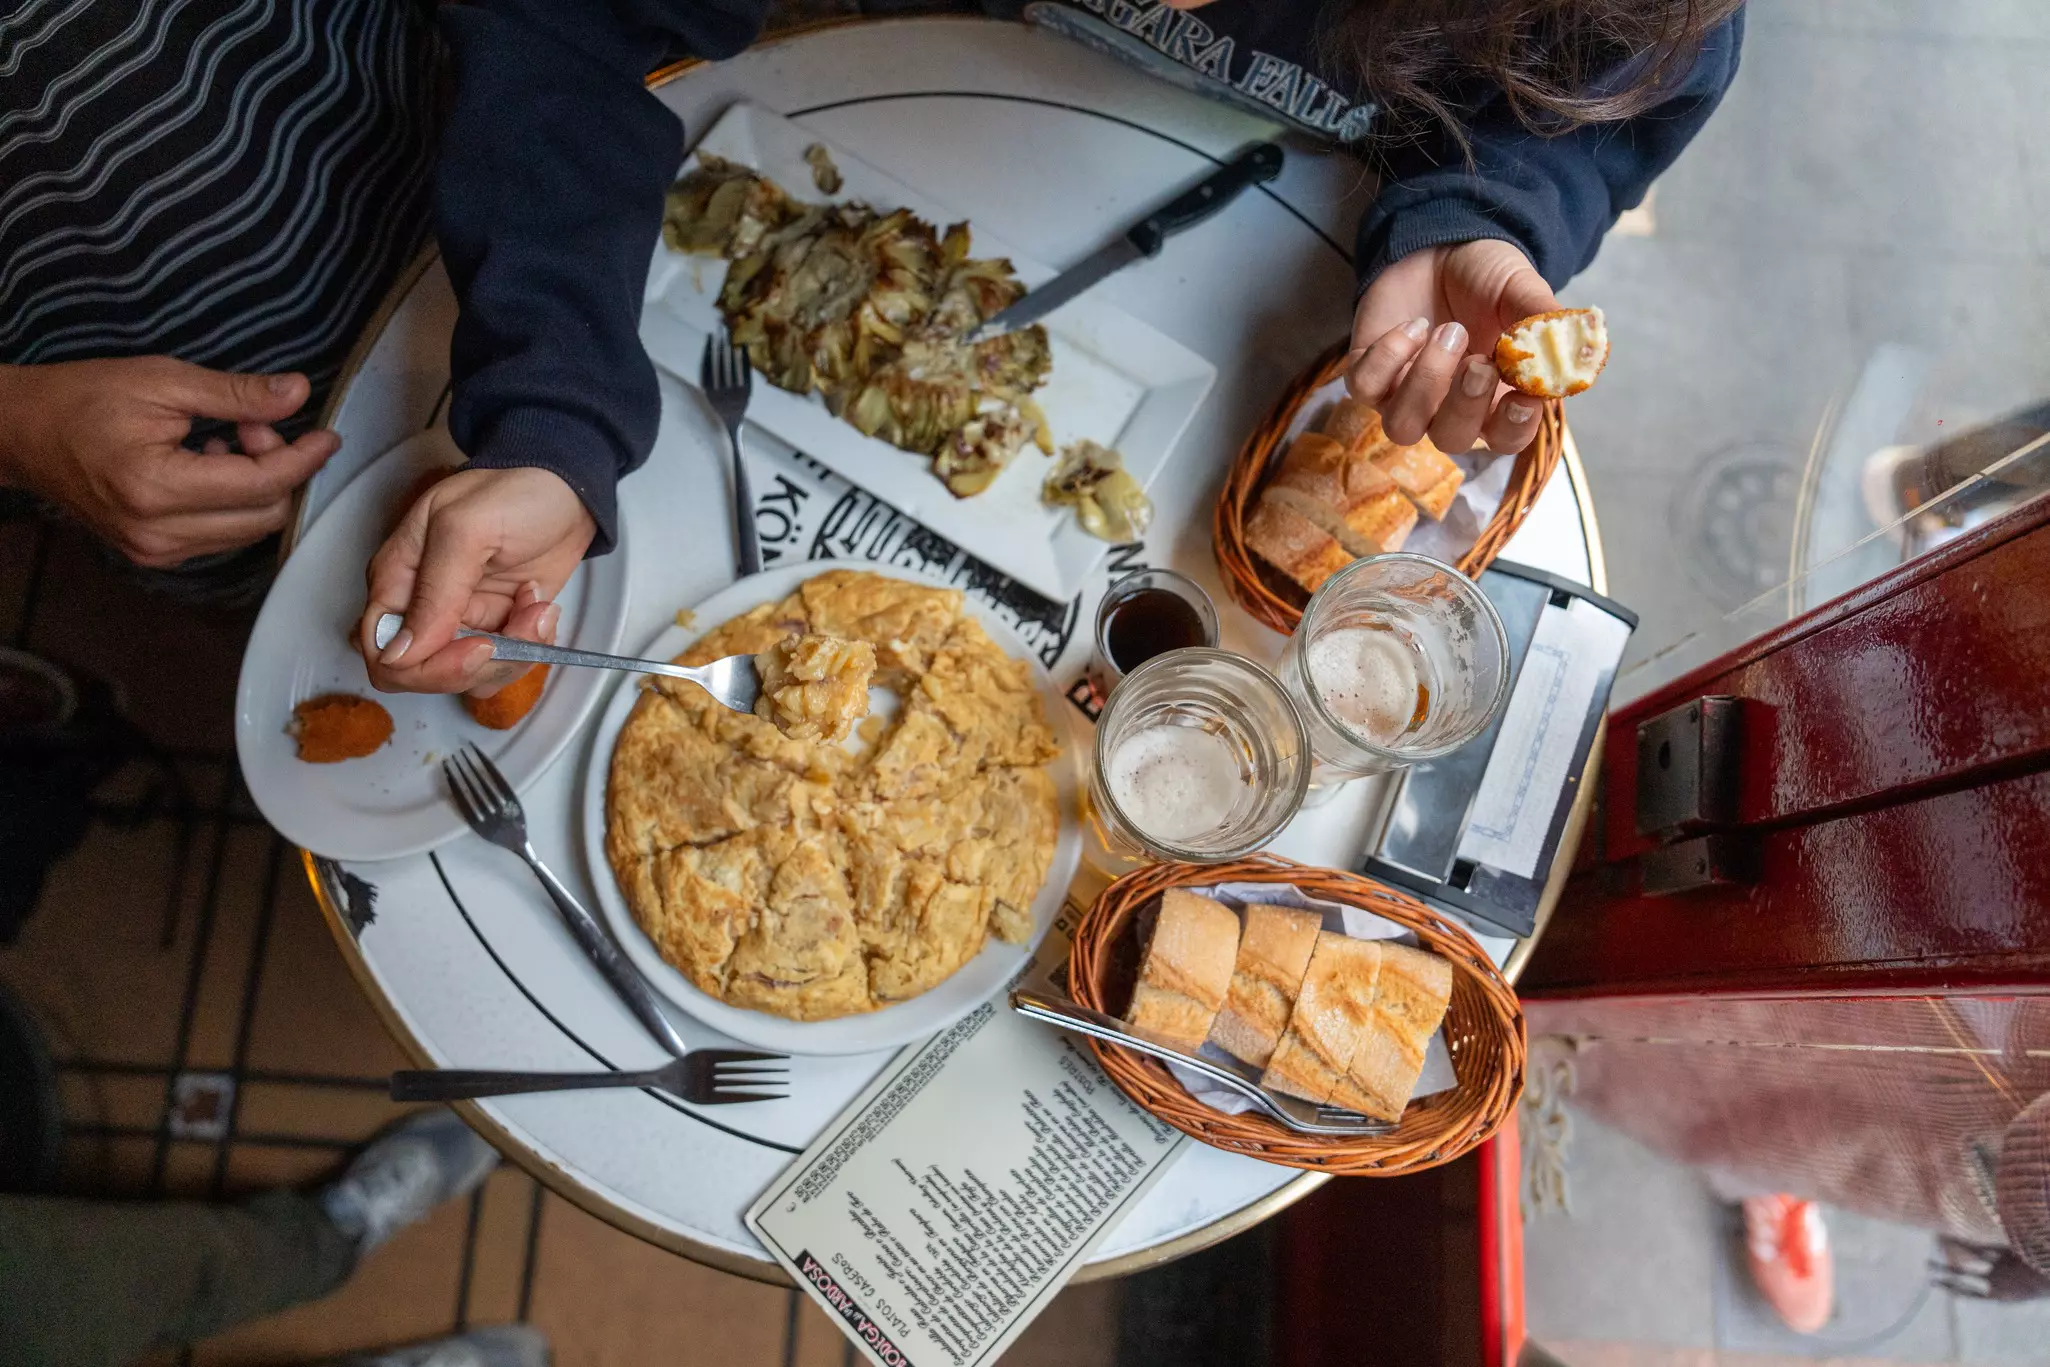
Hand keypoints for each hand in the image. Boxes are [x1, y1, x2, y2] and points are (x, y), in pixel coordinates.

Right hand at [0, 357, 338, 566]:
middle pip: (264, 514)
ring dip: (258, 485)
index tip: (327, 434)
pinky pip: (222, 534)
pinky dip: (234, 500)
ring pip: (248, 529)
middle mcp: (159, 533)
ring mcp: (156, 551)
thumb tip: (299, 393)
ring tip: (228, 438)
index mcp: (157, 488)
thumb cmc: (83, 398)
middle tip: (253, 423)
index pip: (261, 485)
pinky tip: (211, 462)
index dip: (303, 458)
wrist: (21, 433)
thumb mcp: (162, 381)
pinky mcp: (154, 555)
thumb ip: (235, 394)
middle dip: (277, 468)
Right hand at [359, 466, 594, 694]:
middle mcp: (421, 609)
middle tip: (520, 624)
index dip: (428, 668)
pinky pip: (505, 664)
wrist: (566, 488)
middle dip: (482, 663)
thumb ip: (433, 592)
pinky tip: (539, 606)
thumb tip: (399, 653)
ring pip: (473, 677)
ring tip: (535, 603)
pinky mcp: (498, 627)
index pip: (385, 656)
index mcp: (395, 581)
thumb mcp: (466, 529)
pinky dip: (531, 647)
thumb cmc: (512, 491)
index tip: (479, 646)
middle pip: (428, 675)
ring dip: (515, 652)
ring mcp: (461, 621)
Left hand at [1347, 239, 1558, 455]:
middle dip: (1465, 406)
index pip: (1506, 439)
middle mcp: (1447, 407)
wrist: (1439, 244)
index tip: (1524, 398)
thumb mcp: (1522, 291)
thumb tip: (1582, 345)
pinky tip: (1413, 326)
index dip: (1513, 428)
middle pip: (1451, 440)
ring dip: (1425, 383)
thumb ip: (1545, 321)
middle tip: (1479, 363)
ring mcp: (1404, 394)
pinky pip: (1366, 389)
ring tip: (1447, 332)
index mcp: (1494, 399)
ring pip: (1402, 427)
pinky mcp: (1369, 373)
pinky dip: (1387, 359)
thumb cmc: (1486, 278)